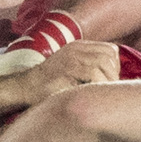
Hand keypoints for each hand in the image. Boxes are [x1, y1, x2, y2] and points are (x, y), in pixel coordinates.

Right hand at [0, 38, 119, 113]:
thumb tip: (115, 81)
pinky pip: (93, 73)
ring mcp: (71, 57)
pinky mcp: (67, 68)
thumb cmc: (50, 87)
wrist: (25, 88)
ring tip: (97, 93)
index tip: (108, 82)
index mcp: (78, 47)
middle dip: (113, 75)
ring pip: (104, 63)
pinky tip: (89, 94)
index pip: (110, 50)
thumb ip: (89, 69)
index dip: (114, 67)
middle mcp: (76, 48)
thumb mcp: (70, 71)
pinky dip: (97, 84)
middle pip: (110, 56)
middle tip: (105, 91)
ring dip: (107, 80)